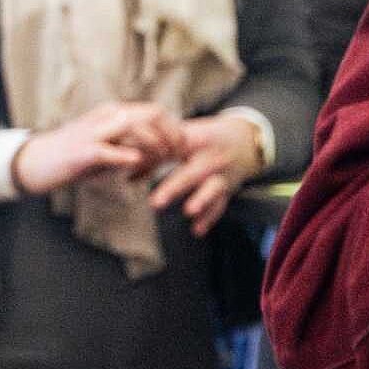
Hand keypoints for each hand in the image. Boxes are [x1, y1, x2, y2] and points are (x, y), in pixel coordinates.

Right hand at [8, 100, 182, 197]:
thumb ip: (130, 144)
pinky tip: (136, 164)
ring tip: (161, 162)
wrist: (33, 163)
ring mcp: (93, 132)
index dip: (175, 128)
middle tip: (177, 155)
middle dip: (171, 134)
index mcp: (112, 113)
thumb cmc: (71, 158)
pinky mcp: (82, 152)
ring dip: (155, 145)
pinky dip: (127, 157)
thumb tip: (158, 152)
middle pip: (151, 114)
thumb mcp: (105, 146)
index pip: (155, 111)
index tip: (181, 149)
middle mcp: (105, 117)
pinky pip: (109, 151)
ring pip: (135, 127)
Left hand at [148, 112, 265, 235]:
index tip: (136, 168)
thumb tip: (124, 172)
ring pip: (213, 188)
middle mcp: (212, 158)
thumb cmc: (201, 139)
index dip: (156, 157)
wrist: (243, 141)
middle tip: (156, 202)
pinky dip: (209, 218)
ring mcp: (222, 174)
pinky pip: (221, 205)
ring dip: (201, 200)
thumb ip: (154, 153)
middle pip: (193, 173)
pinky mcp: (228, 189)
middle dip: (175, 187)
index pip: (174, 148)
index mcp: (196, 141)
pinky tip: (196, 230)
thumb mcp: (181, 138)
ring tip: (188, 212)